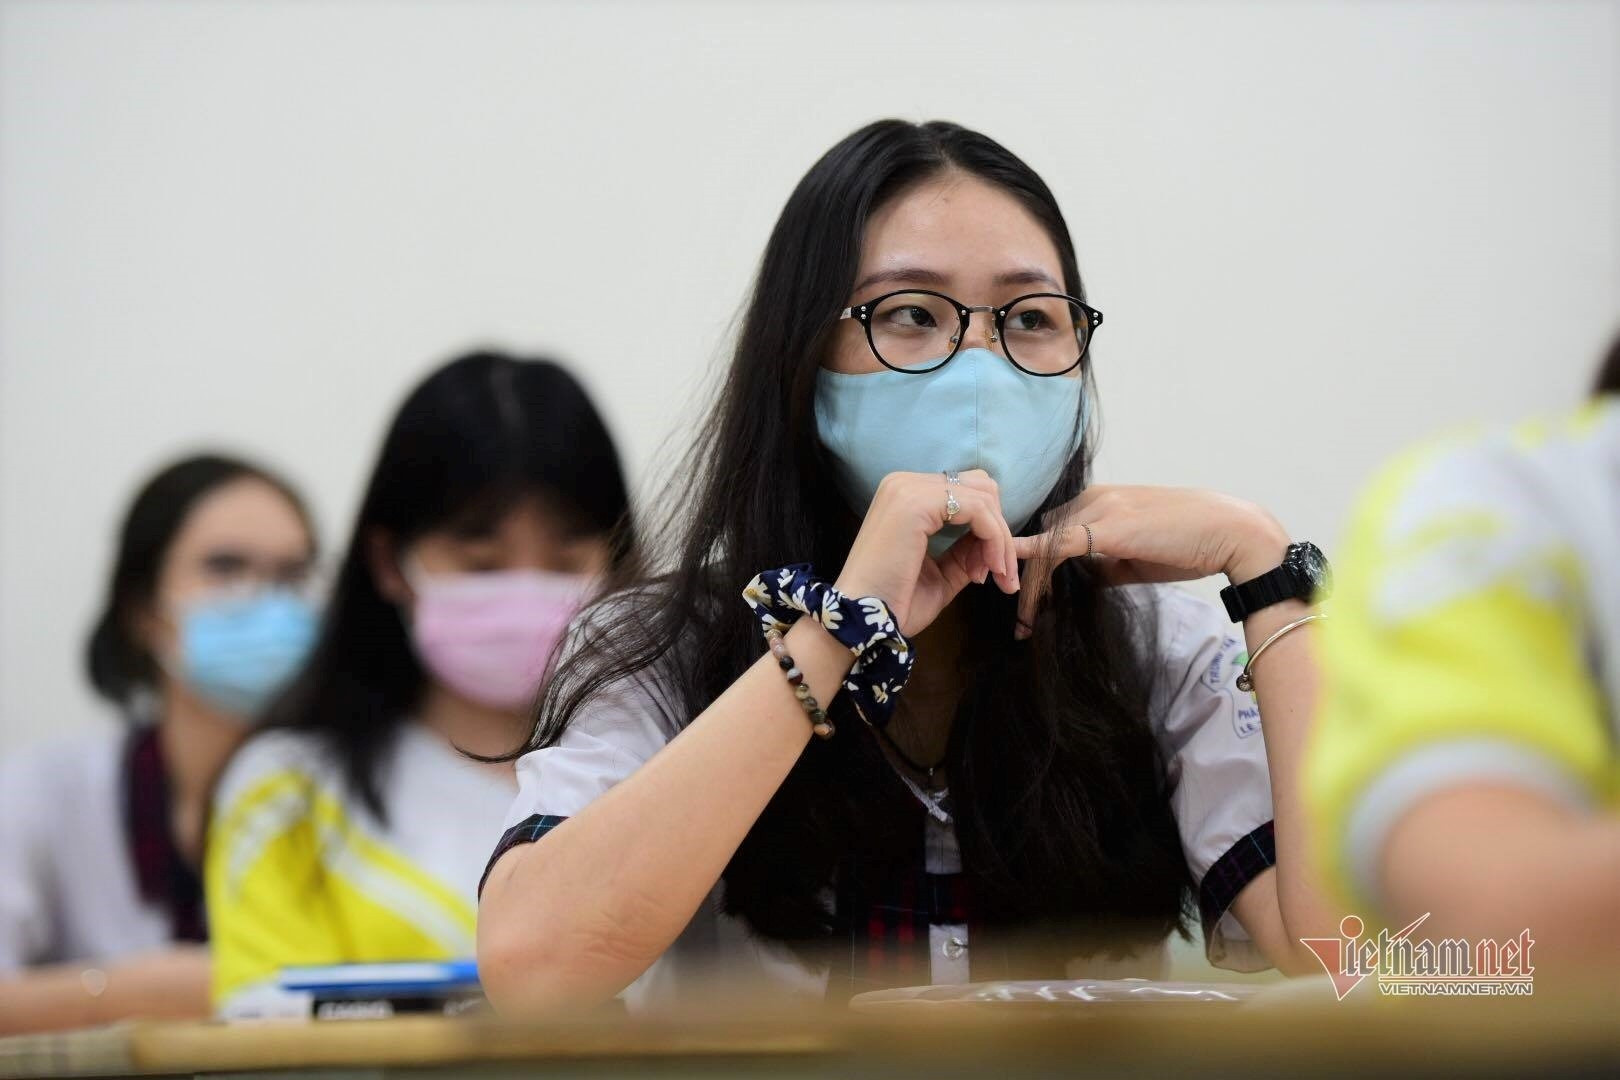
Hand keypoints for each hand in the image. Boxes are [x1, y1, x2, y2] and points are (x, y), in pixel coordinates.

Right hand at [834, 470, 1019, 635]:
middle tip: (998, 573)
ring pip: (984, 498)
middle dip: (999, 531)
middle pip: (980, 487)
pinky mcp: (918, 502)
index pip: (966, 493)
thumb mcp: (941, 572)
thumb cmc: (895, 603)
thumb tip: (999, 542)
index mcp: (906, 495)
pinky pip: (979, 510)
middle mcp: (904, 482)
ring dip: (1000, 541)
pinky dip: (994, 541)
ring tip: (994, 577)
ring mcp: (909, 489)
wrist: (862, 622)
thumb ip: (966, 550)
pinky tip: (984, 571)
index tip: (989, 573)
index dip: (989, 530)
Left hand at [1010, 484, 1289, 638]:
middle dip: (1025, 576)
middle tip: (1019, 620)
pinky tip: (1024, 598)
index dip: (1035, 564)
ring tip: (1022, 624)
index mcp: (1100, 499)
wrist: (1230, 532)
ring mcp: (1099, 508)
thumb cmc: (1189, 545)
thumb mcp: (1136, 556)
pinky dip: (1036, 572)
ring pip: (1045, 545)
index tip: (1024, 601)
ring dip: (1028, 584)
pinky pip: (1057, 548)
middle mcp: (1094, 498)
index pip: (1053, 530)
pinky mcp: (1106, 527)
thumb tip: (1074, 587)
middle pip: (1043, 537)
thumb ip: (1102, 565)